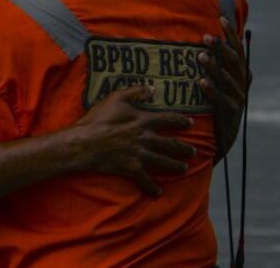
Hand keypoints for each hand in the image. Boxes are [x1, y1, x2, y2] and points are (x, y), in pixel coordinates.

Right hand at [70, 86, 196, 195]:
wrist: (85, 142)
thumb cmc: (98, 119)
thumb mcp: (116, 98)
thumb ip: (135, 91)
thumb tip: (152, 88)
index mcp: (144, 120)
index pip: (169, 119)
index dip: (181, 121)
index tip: (190, 123)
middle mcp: (146, 138)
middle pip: (171, 144)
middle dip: (184, 148)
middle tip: (193, 151)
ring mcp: (140, 154)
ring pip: (164, 161)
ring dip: (175, 166)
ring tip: (183, 169)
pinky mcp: (132, 168)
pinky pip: (146, 180)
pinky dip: (152, 187)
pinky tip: (158, 192)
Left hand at [198, 17, 250, 156]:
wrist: (224, 133)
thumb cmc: (218, 99)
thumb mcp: (219, 78)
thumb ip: (217, 59)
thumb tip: (204, 34)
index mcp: (242, 71)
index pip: (237, 49)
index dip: (230, 34)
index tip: (221, 18)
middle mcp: (242, 82)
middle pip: (233, 62)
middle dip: (220, 48)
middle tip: (205, 38)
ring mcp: (238, 98)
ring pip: (227, 79)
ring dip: (214, 67)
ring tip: (200, 57)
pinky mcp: (230, 112)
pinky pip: (221, 99)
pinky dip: (211, 90)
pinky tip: (201, 82)